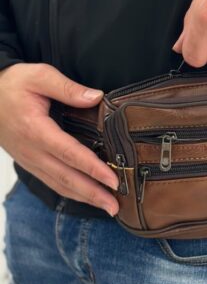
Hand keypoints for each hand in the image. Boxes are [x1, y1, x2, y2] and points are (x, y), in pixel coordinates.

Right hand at [0, 63, 118, 215]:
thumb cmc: (13, 85)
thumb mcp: (40, 76)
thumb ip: (68, 88)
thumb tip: (97, 97)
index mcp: (35, 129)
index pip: (69, 153)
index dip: (93, 169)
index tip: (113, 180)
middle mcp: (32, 151)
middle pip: (66, 177)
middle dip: (93, 194)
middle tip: (116, 207)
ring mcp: (29, 160)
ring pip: (59, 184)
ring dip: (85, 198)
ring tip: (108, 207)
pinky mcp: (30, 163)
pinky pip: (52, 182)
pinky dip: (71, 192)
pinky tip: (87, 197)